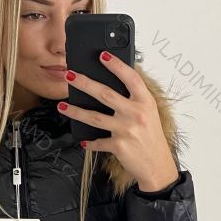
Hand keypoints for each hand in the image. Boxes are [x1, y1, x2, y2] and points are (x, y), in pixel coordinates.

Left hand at [58, 52, 179, 190]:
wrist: (157, 165)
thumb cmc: (152, 138)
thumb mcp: (150, 114)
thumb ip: (135, 99)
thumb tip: (112, 85)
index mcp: (145, 102)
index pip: (131, 78)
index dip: (117, 65)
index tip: (103, 55)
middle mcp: (136, 114)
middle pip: (105, 94)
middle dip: (84, 83)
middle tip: (69, 75)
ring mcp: (126, 130)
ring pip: (95, 117)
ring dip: (76, 111)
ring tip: (63, 106)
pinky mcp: (118, 146)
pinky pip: (98, 142)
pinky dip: (90, 142)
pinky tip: (83, 140)